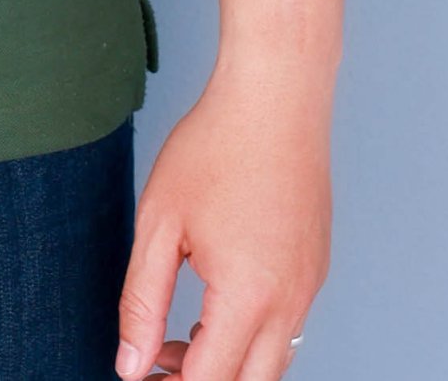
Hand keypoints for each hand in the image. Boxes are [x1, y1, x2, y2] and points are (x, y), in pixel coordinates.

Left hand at [114, 61, 330, 380]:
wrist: (277, 96)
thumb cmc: (216, 147)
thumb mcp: (160, 224)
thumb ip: (142, 302)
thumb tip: (132, 364)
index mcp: (248, 298)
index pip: (209, 380)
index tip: (139, 374)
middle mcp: (289, 302)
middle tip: (157, 364)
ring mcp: (309, 286)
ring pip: (272, 362)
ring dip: (228, 364)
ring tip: (180, 337)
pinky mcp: (315, 268)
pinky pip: (287, 326)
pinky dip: (252, 335)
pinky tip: (217, 305)